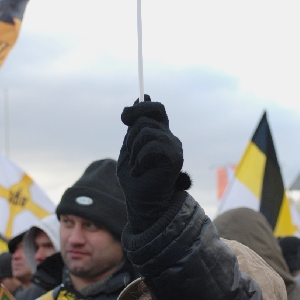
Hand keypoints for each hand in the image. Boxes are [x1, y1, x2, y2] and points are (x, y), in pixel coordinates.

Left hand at [117, 97, 190, 232]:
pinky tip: (140, 172)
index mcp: (159, 133)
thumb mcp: (129, 147)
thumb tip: (141, 97)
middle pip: (147, 117)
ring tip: (136, 167)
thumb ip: (134, 126)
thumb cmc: (135, 178)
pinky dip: (140, 160)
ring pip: (145, 131)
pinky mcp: (174, 157)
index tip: (125, 118)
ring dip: (133, 150)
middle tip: (129, 152)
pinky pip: (152, 147)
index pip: (156, 108)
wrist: (142, 202)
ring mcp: (173, 146)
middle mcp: (168, 137)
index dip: (141, 106)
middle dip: (131, 133)